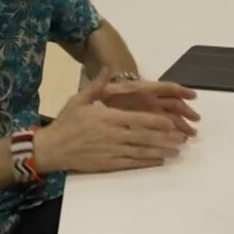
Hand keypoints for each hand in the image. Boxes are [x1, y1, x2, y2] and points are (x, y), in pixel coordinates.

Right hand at [34, 70, 186, 173]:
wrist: (52, 148)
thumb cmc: (66, 122)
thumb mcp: (79, 99)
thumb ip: (96, 85)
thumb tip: (107, 69)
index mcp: (108, 118)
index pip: (138, 120)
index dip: (157, 122)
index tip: (171, 123)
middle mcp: (113, 135)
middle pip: (144, 137)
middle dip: (165, 138)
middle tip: (181, 139)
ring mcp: (111, 151)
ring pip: (141, 151)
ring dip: (160, 151)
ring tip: (176, 151)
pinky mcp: (108, 164)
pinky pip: (131, 164)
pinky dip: (146, 163)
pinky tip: (158, 161)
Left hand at [99, 76, 200, 136]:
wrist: (109, 102)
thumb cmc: (109, 95)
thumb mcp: (106, 90)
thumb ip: (104, 83)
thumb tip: (106, 70)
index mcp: (144, 89)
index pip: (165, 88)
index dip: (180, 90)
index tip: (193, 96)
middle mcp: (153, 99)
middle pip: (173, 104)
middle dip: (186, 111)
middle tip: (197, 120)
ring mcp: (154, 110)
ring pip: (172, 116)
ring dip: (183, 124)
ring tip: (191, 135)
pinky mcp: (152, 121)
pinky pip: (165, 125)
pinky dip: (173, 132)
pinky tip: (179, 140)